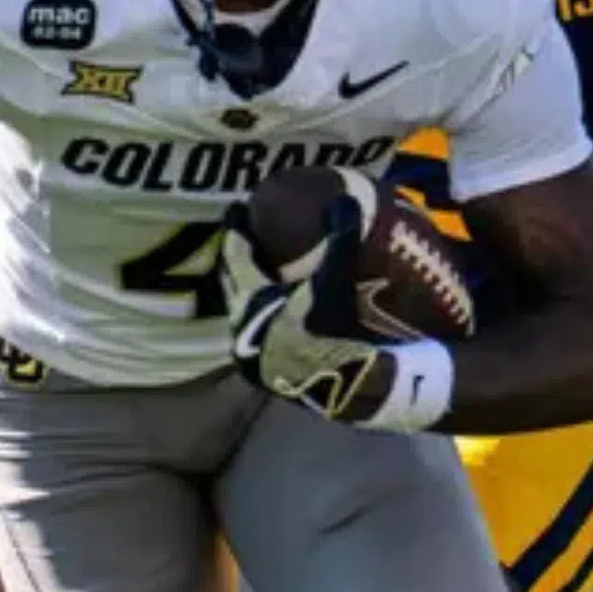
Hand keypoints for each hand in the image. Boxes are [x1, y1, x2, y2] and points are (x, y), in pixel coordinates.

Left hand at [221, 197, 394, 425]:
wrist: (358, 392)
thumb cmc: (343, 335)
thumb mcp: (341, 282)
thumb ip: (342, 238)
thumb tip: (344, 200)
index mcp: (251, 308)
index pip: (236, 259)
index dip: (237, 231)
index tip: (238, 207)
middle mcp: (245, 334)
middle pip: (234, 284)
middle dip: (238, 256)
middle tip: (246, 230)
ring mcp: (257, 357)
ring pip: (246, 309)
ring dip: (251, 285)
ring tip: (263, 263)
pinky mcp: (273, 374)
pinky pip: (262, 328)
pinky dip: (267, 308)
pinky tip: (284, 301)